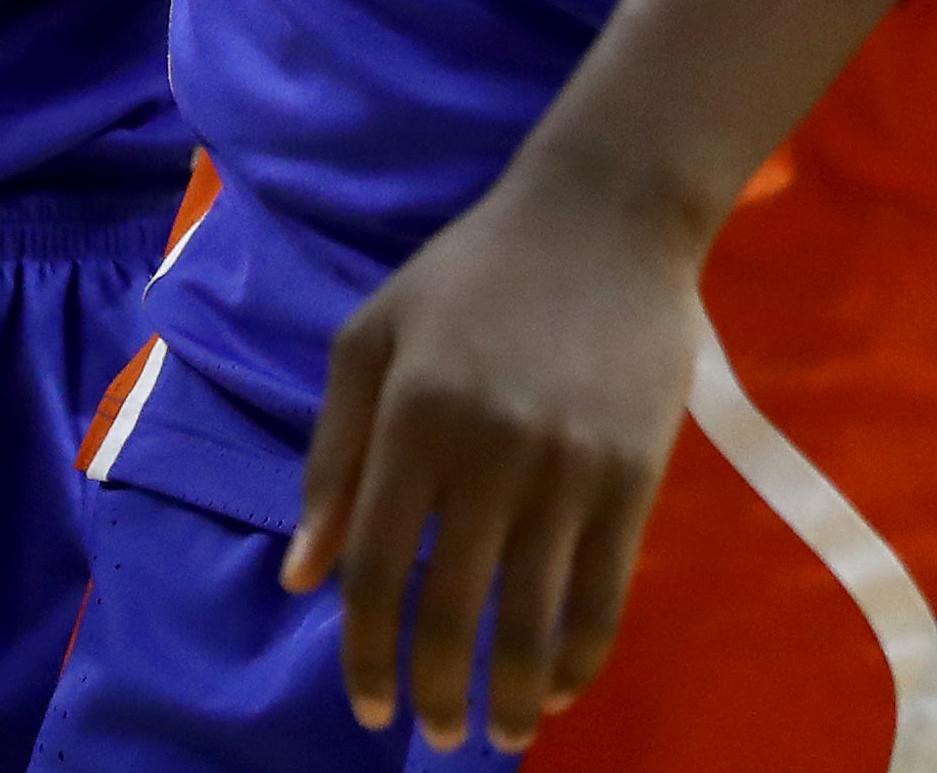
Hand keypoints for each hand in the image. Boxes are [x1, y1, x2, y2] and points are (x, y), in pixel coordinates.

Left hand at [287, 160, 705, 752]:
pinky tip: (564, 685)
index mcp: (412, 414)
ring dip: (516, 696)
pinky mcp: (635, 474)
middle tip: (434, 735)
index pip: (378, 566)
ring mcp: (570, 466)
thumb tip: (302, 578)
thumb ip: (331, 459)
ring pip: (536, 618)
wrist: (605, 216)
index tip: (367, 708)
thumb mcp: (372, 336)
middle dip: (437, 691)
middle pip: (454, 607)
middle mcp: (488, 448)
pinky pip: (606, 591)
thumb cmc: (471, 273)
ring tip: (503, 735)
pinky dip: (584, 655)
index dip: (367, 652)